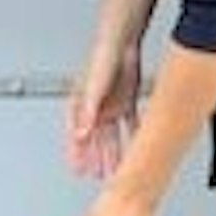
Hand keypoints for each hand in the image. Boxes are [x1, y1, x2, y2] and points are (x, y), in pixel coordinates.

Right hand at [66, 42, 141, 179]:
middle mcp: (95, 108)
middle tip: (98, 176)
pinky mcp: (126, 100)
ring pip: (113, 135)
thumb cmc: (102, 56)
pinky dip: (133, 135)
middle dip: (96, 159)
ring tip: (118, 168)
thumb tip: (81, 133)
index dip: (76, 154)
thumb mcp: (93, 87)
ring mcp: (111, 105)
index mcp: (81, 105)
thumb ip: (88, 111)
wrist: (122, 40)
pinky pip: (130, 122)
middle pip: (95, 139)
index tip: (77, 170)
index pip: (76, 135)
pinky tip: (139, 145)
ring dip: (115, 151)